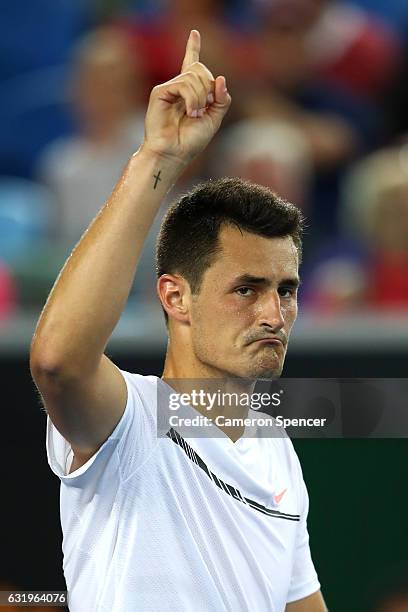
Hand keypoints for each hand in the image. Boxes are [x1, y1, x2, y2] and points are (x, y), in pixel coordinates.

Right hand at [142, 30, 230, 164]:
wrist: (174, 154)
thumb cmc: (191, 141)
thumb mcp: (214, 119)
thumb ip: (221, 99)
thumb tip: (220, 78)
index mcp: (190, 92)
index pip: (191, 64)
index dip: (193, 48)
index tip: (194, 33)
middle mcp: (178, 87)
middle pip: (200, 69)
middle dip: (208, 88)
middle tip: (205, 108)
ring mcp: (168, 89)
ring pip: (193, 76)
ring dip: (200, 97)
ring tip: (195, 115)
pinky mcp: (160, 93)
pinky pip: (183, 84)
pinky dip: (192, 99)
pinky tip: (190, 112)